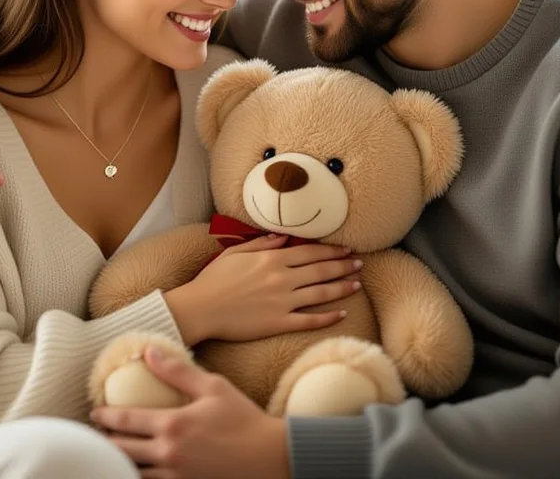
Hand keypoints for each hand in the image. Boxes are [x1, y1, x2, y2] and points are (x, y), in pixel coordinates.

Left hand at [92, 345, 290, 478]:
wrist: (271, 457)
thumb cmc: (244, 419)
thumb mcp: (213, 387)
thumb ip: (177, 371)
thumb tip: (148, 352)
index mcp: (173, 425)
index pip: (125, 421)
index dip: (105, 417)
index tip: (95, 413)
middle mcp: (169, 454)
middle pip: (121, 450)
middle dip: (105, 441)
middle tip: (97, 434)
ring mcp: (176, 477)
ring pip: (133, 472)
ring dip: (119, 461)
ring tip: (112, 453)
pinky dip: (139, 476)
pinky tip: (136, 469)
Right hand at [165, 237, 360, 344]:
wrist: (200, 308)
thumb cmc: (213, 279)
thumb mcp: (235, 253)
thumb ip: (260, 243)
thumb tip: (283, 237)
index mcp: (271, 259)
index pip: (310, 252)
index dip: (331, 251)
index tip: (346, 249)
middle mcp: (281, 278)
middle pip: (321, 270)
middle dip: (343, 266)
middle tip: (359, 263)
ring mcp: (282, 301)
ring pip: (321, 293)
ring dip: (342, 288)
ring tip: (357, 284)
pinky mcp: (279, 322)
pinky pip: (309, 320)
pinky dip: (328, 317)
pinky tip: (341, 314)